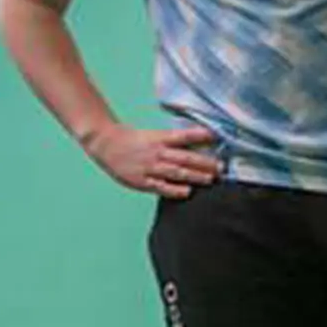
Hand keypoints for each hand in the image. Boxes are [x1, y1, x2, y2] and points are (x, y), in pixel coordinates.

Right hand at [87, 123, 219, 197]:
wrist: (105, 143)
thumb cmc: (134, 140)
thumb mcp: (154, 135)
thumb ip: (174, 141)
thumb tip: (200, 142)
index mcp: (160, 138)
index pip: (183, 136)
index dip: (199, 136)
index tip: (216, 137)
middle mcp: (156, 152)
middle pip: (184, 157)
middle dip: (204, 162)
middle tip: (221, 167)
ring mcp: (149, 167)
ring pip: (175, 172)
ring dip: (195, 176)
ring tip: (210, 179)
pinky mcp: (141, 181)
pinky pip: (160, 186)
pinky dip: (174, 190)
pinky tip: (187, 192)